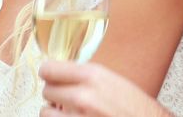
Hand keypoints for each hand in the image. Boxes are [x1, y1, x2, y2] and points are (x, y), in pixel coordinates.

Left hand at [39, 60, 169, 116]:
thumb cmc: (136, 107)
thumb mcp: (112, 81)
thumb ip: (85, 77)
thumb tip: (59, 75)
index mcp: (93, 76)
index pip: (49, 69)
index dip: (49, 73)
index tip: (50, 76)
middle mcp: (83, 96)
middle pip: (47, 90)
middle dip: (55, 94)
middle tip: (66, 98)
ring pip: (46, 112)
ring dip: (54, 113)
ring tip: (69, 113)